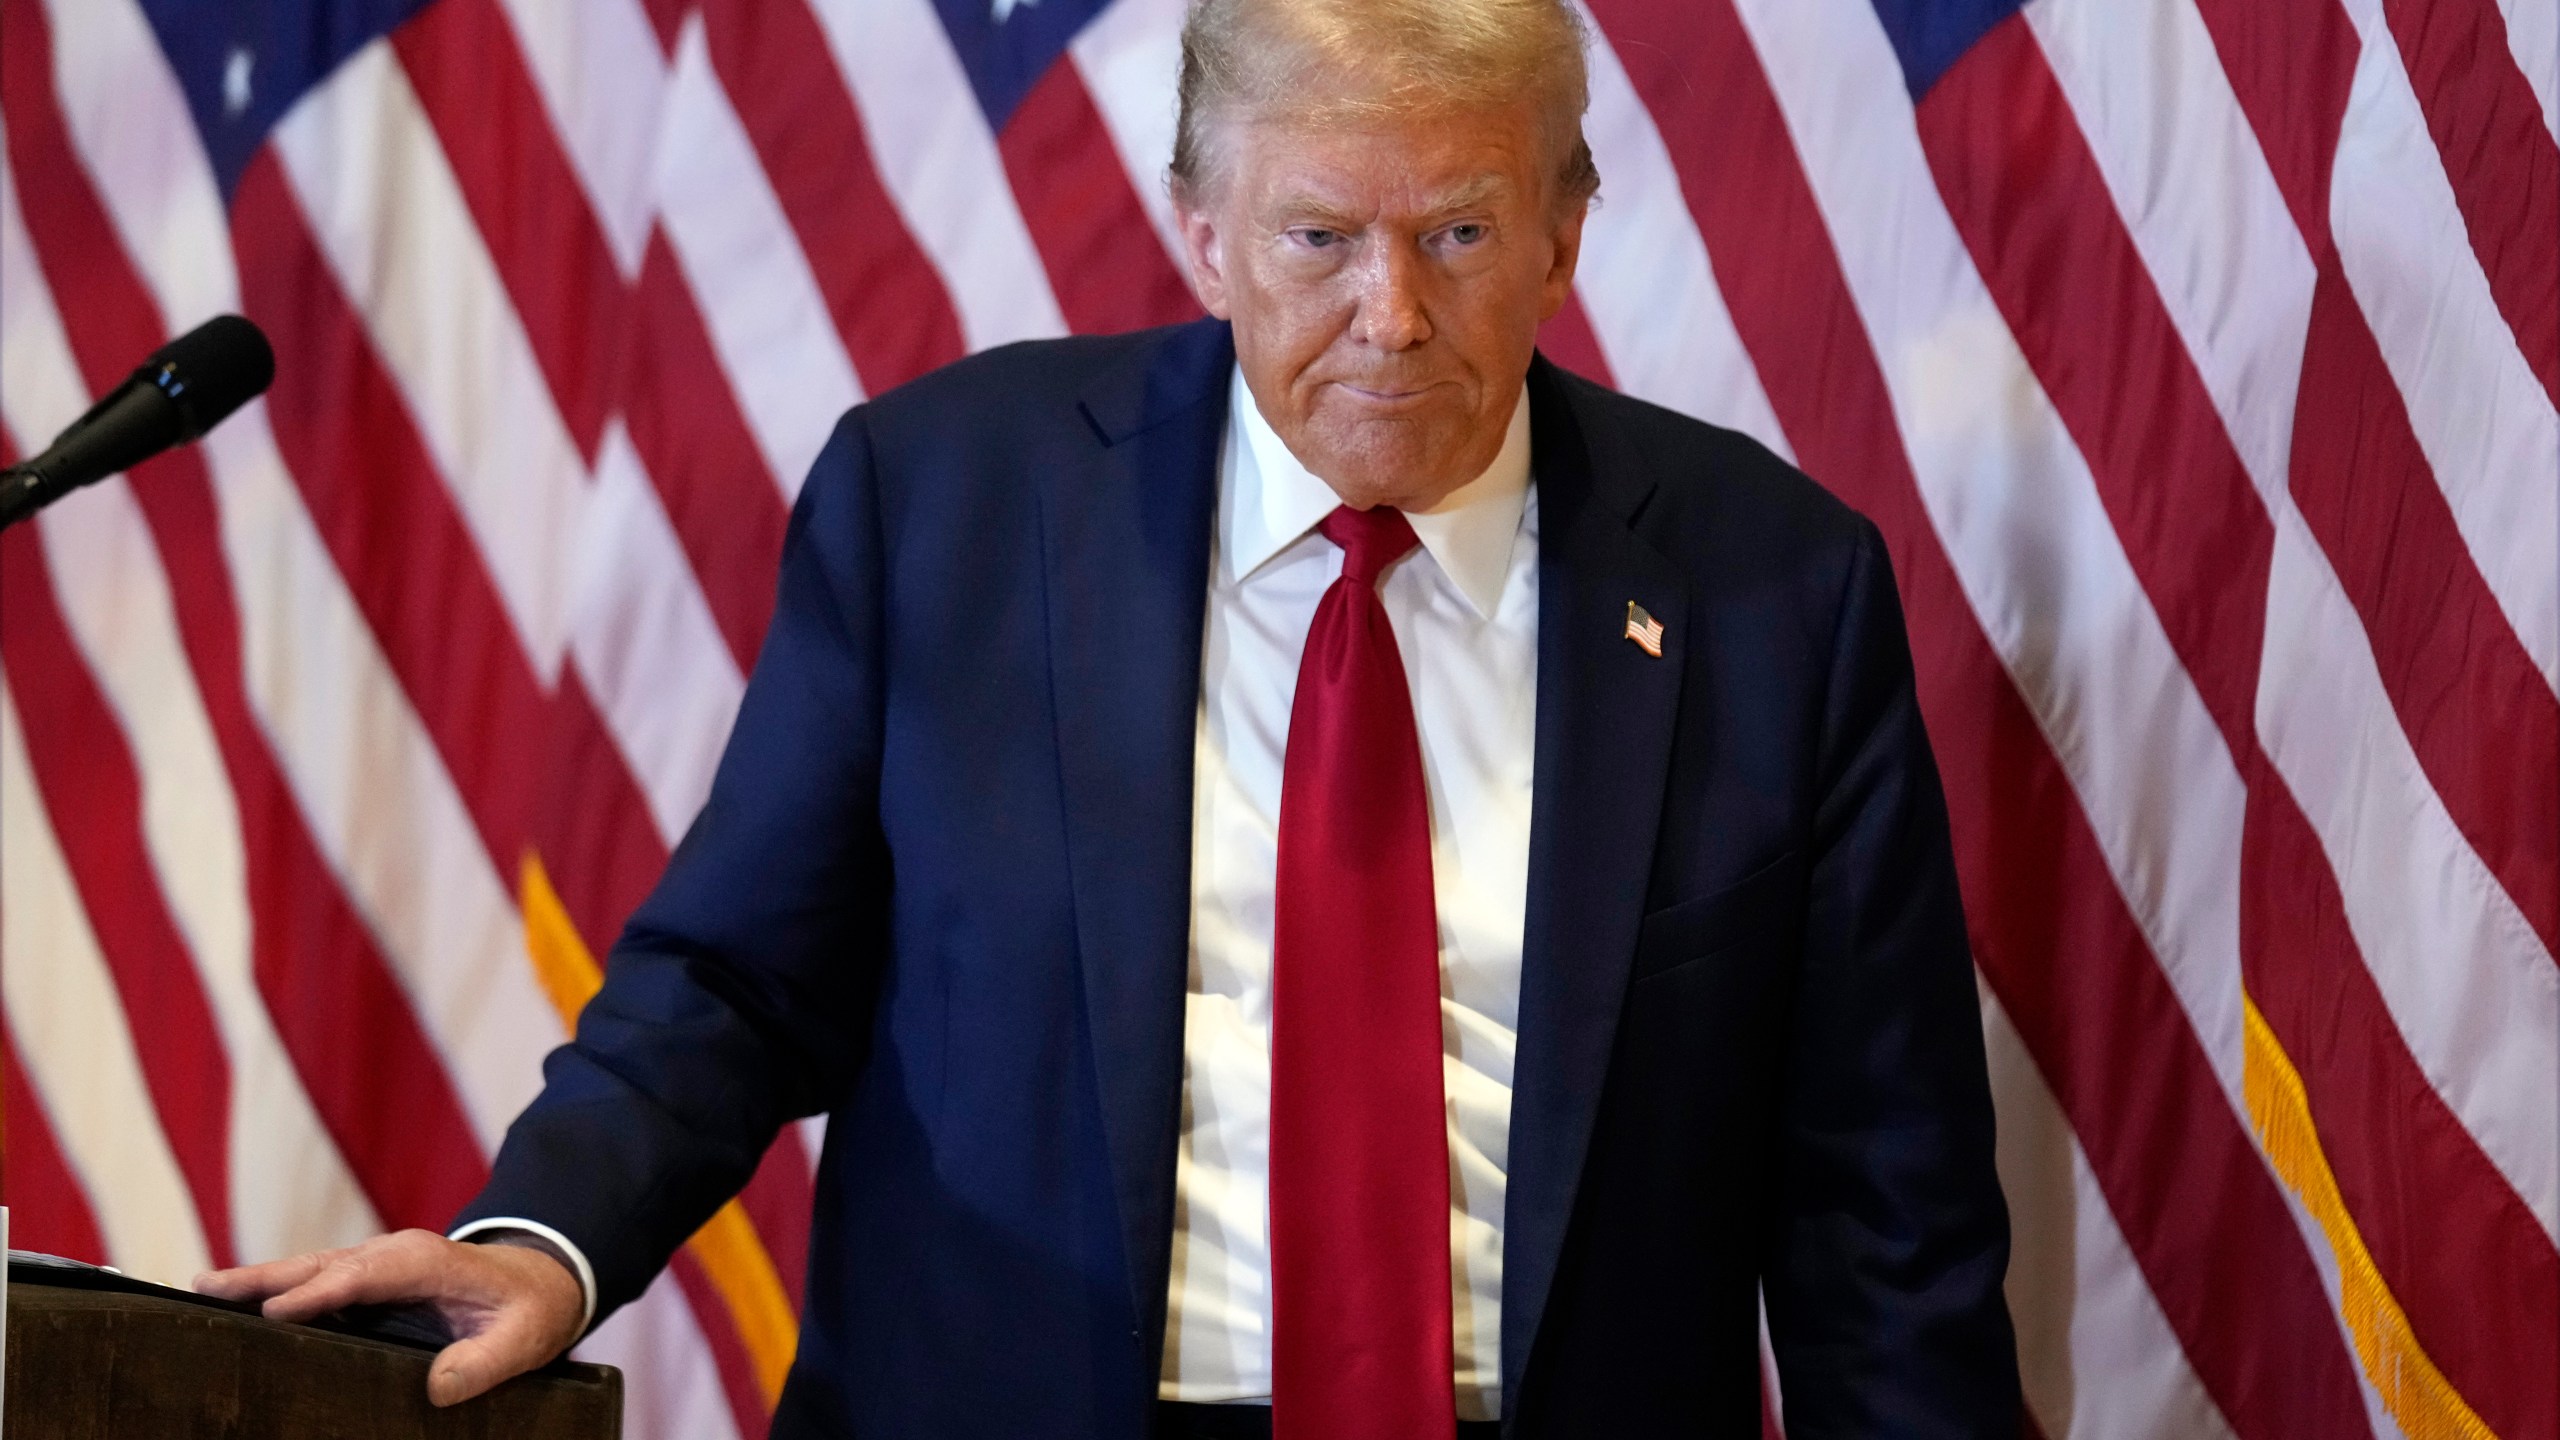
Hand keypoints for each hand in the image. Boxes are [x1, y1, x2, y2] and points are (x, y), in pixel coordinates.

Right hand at [196, 1229, 585, 1405]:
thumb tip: (439, 1386)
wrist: (536, 1282)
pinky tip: (239, 1306)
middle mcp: (390, 1255)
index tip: (272, 1312)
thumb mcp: (521, 1340)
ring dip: (257, 1280)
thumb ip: (485, 1363)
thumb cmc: (527, 1310)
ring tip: (202, 1290)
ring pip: (308, 1270)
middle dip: (263, 1277)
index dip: (318, 1294)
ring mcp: (374, 1265)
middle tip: (204, 1287)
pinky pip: (314, 1282)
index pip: (362, 1277)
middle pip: (318, 1265)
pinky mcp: (365, 1280)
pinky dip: (275, 1290)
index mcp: (424, 1262)